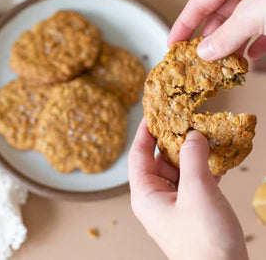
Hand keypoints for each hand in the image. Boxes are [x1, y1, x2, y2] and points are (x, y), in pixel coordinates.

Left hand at [129, 118, 248, 259]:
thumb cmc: (204, 240)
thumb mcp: (197, 191)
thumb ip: (193, 158)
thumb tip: (192, 135)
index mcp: (145, 194)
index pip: (138, 154)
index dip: (144, 132)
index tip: (152, 114)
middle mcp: (155, 198)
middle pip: (159, 160)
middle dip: (174, 142)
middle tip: (187, 123)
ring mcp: (172, 204)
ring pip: (178, 170)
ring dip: (192, 156)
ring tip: (205, 138)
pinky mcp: (189, 209)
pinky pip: (192, 182)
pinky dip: (202, 171)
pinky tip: (217, 162)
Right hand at [168, 0, 265, 60]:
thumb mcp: (254, 14)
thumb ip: (226, 35)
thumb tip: (205, 52)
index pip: (199, 0)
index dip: (183, 24)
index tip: (173, 43)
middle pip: (218, 14)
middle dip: (209, 39)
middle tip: (198, 59)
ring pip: (239, 23)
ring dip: (231, 45)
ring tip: (222, 63)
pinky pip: (260, 28)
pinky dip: (253, 44)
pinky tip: (249, 56)